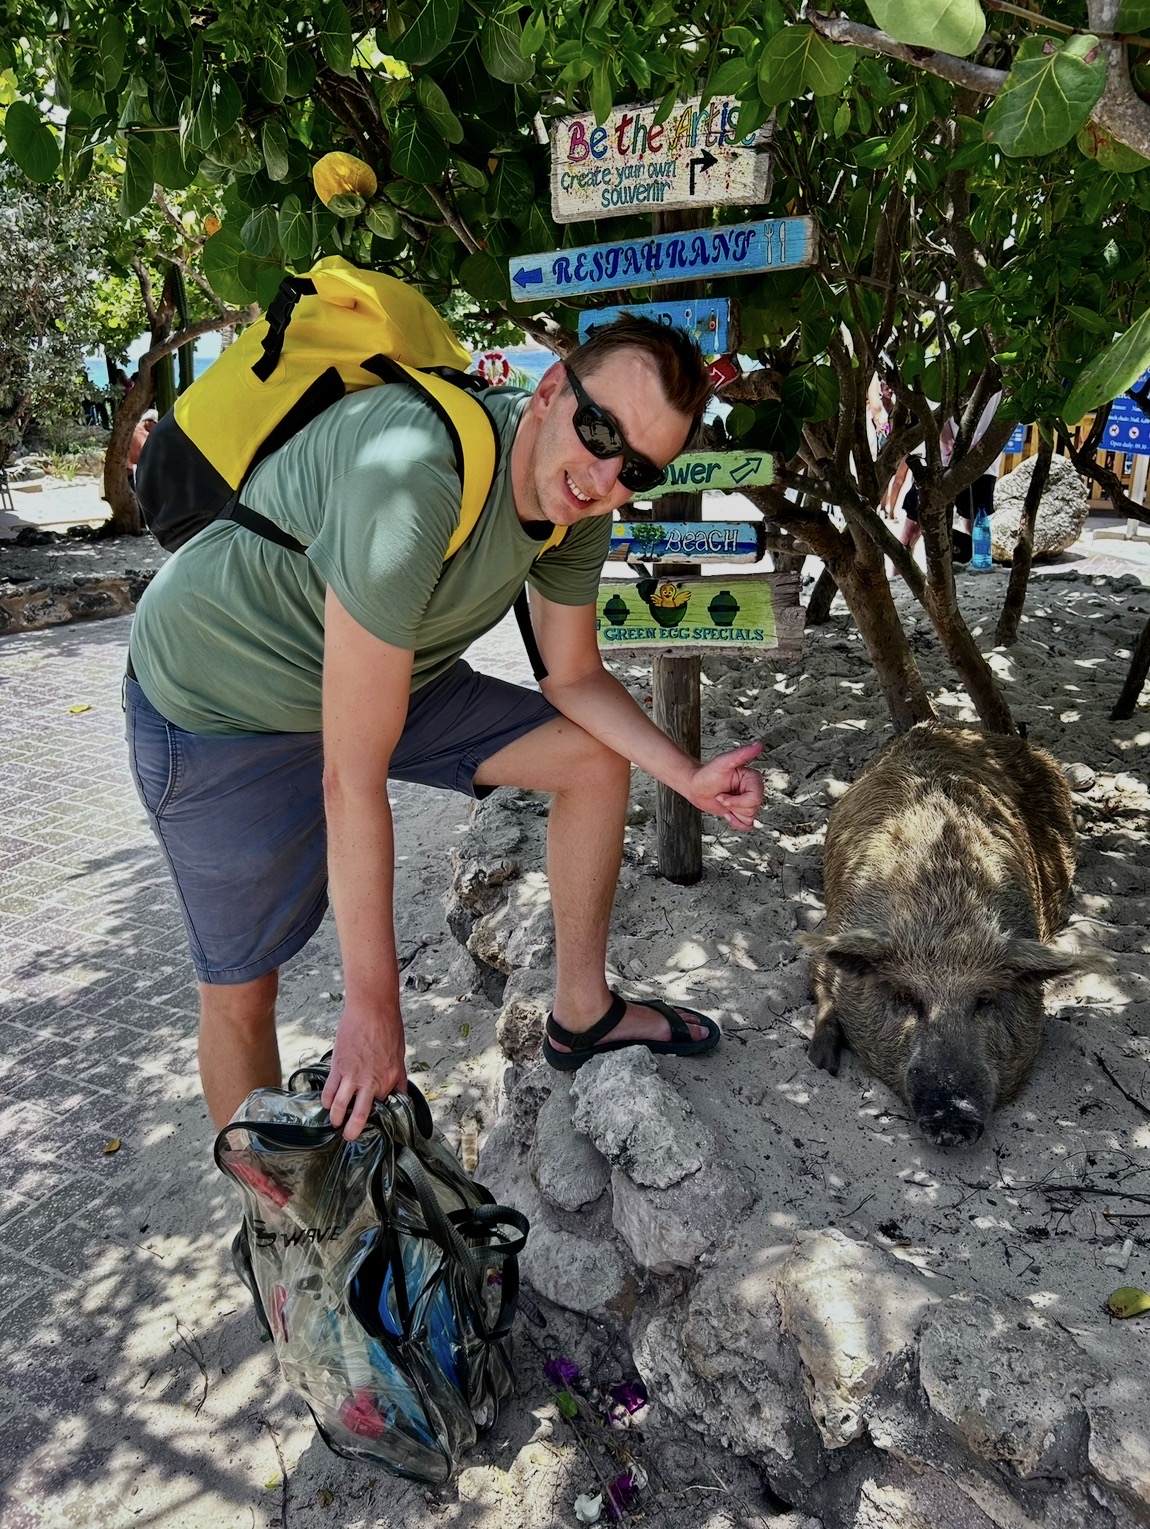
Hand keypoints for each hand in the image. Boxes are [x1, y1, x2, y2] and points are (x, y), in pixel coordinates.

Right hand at [321, 1002, 407, 1141]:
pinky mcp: (338, 1067)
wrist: (372, 1010)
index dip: (378, 1120)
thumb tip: (399, 1093)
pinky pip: (329, 1091)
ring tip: (336, 1123)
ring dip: (336, 1119)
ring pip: (340, 1108)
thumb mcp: (400, 1057)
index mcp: (390, 1081)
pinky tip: (327, 1104)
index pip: (385, 1110)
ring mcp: (353, 1076)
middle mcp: (372, 1083)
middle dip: (353, 1131)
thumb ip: (398, 1078)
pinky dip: (326, 1101)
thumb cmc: (388, 1028)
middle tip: (350, 1137)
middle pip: (360, 1117)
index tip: (372, 1126)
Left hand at [686, 740, 763, 831]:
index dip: (737, 801)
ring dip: (733, 813)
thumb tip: (758, 745)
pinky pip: (747, 825)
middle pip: (753, 809)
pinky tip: (728, 813)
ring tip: (724, 801)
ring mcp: (748, 801)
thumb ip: (741, 754)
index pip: (755, 798)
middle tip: (722, 797)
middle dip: (733, 806)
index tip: (723, 794)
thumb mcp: (723, 762)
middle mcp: (753, 789)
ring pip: (750, 817)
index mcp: (753, 778)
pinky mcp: (742, 811)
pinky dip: (736, 822)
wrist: (695, 787)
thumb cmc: (707, 774)